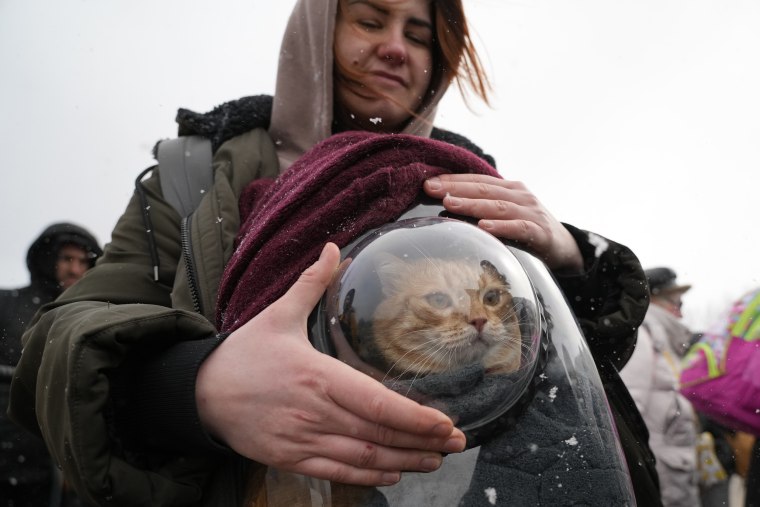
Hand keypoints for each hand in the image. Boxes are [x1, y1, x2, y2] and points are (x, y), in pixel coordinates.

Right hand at [196, 243, 465, 485]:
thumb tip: (334, 248)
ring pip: (363, 458)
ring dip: (403, 462)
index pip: (375, 402)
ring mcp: (303, 439)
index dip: (413, 417)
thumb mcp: (277, 314)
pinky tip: (392, 475)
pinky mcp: (290, 458)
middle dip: (422, 441)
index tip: (444, 422)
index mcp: (317, 375)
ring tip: (435, 460)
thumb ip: (310, 283)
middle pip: (378, 434)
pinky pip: (335, 473)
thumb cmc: (244, 353)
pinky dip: (367, 477)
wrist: (201, 393)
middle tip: (457, 443)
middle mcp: (315, 412)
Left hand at [424, 174, 582, 271]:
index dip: (453, 180)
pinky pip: (518, 228)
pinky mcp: (540, 233)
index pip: (477, 181)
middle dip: (455, 189)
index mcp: (510, 188)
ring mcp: (531, 213)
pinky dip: (501, 227)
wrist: (566, 247)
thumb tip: (446, 204)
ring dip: (472, 205)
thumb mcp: (508, 212)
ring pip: (498, 206)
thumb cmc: (528, 229)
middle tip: (431, 189)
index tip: (427, 182)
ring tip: (450, 203)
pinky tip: (484, 227)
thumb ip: (485, 206)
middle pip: (484, 190)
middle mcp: (520, 196)